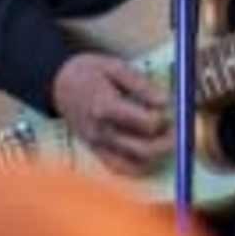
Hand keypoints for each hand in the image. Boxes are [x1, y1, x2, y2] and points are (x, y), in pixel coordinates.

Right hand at [55, 50, 175, 174]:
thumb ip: (142, 85)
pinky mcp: (96, 153)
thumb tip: (166, 101)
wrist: (57, 84)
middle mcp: (101, 132)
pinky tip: (149, 152)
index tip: (170, 106)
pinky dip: (140, 166)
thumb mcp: (115, 66)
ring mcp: (98, 146)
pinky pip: (121, 169)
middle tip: (177, 126)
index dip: (165, 117)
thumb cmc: (88, 72)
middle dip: (169, 141)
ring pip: (136, 165)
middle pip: (145, 150)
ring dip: (157, 155)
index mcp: (105, 107)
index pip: (146, 124)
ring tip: (164, 137)